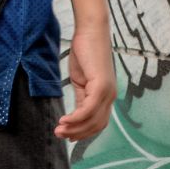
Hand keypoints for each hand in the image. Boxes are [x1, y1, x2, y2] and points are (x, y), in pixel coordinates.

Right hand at [55, 21, 116, 140]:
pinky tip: (64, 120)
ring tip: (59, 130)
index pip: (98, 122)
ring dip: (74, 128)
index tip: (68, 136)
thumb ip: (81, 96)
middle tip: (60, 135)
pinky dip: (76, 118)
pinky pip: (88, 109)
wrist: (91, 31)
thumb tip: (76, 112)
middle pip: (96, 125)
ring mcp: (107, 91)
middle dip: (77, 134)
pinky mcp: (101, 86)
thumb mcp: (81, 79)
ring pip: (92, 120)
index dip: (84, 132)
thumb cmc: (86, 51)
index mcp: (106, 95)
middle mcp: (110, 95)